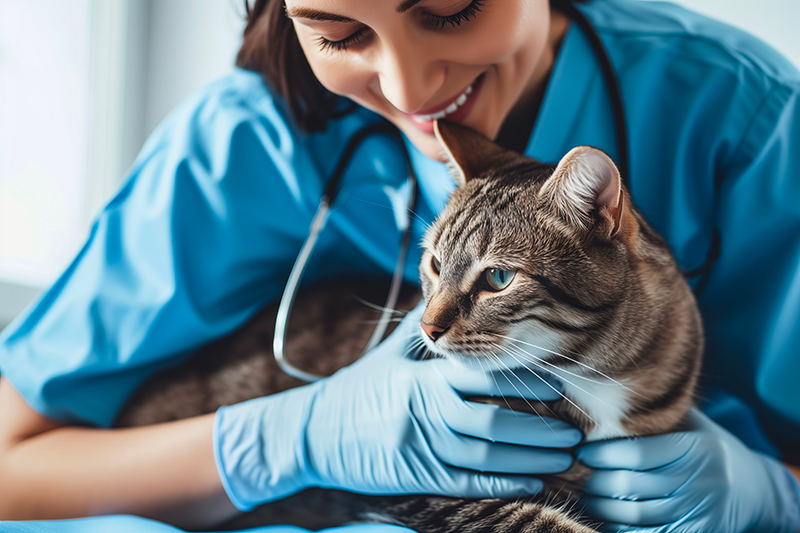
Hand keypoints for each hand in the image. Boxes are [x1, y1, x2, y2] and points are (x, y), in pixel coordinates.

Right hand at [213, 303, 581, 510]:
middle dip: (538, 428)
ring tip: (565, 455)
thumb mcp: (389, 354)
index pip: (478, 375)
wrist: (313, 433)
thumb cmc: (360, 387)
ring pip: (483, 458)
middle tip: (575, 429)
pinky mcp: (415, 476)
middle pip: (489, 422)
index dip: (522, 379)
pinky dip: (502, 484)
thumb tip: (457, 299)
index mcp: (419, 378)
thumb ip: (427, 331)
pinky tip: (533, 482)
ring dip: (530, 459)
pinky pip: (465, 484)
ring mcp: (417, 448)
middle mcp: (420, 413)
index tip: (558, 381)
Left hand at [578, 408, 799, 532]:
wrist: (753, 490)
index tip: (582, 451)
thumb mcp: (693, 424)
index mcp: (695, 448)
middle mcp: (699, 481)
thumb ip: (659, 413)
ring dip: (603, 507)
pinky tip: (604, 517)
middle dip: (597, 481)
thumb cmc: (709, 447)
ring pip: (638, 514)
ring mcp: (698, 511)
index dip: (604, 454)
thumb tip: (606, 391)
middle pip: (633, 485)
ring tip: (585, 495)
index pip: (638, 453)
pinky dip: (622, 529)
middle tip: (576, 474)